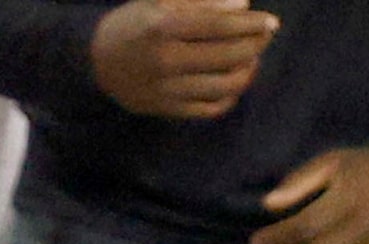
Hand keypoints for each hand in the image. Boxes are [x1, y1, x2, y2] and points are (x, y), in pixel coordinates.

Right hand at [88, 0, 276, 119]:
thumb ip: (202, 1)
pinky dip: (229, 96)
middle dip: (255, 46)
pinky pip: (209, 109)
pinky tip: (233, 82)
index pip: (220, 27)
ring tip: (251, 60)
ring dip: (246, 72)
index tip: (271, 22)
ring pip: (223, 86)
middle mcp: (165, 61)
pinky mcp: (165, 109)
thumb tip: (243, 6)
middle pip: (227, 57)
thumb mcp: (161, 1)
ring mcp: (165, 89)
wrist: (97, 61)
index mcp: (164, 28)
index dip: (251, 24)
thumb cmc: (136, 24)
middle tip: (264, 38)